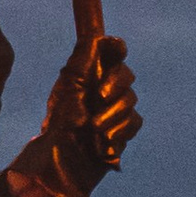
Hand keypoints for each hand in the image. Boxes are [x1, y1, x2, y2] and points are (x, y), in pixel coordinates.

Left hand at [13, 35, 141, 196]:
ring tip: (93, 129)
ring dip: (112, 114)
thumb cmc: (61, 123)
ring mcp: (115, 109)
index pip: (110, 51)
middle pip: (126, 74)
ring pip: (131, 99)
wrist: (64, 160)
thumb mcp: (69, 86)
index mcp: (87, 74)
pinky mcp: (123, 130)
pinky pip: (134, 121)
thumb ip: (84, 59)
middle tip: (99, 97)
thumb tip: (100, 36)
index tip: (117, 48)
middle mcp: (103, 88)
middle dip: (114, 84)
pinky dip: (119, 130)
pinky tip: (103, 142)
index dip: (116, 47)